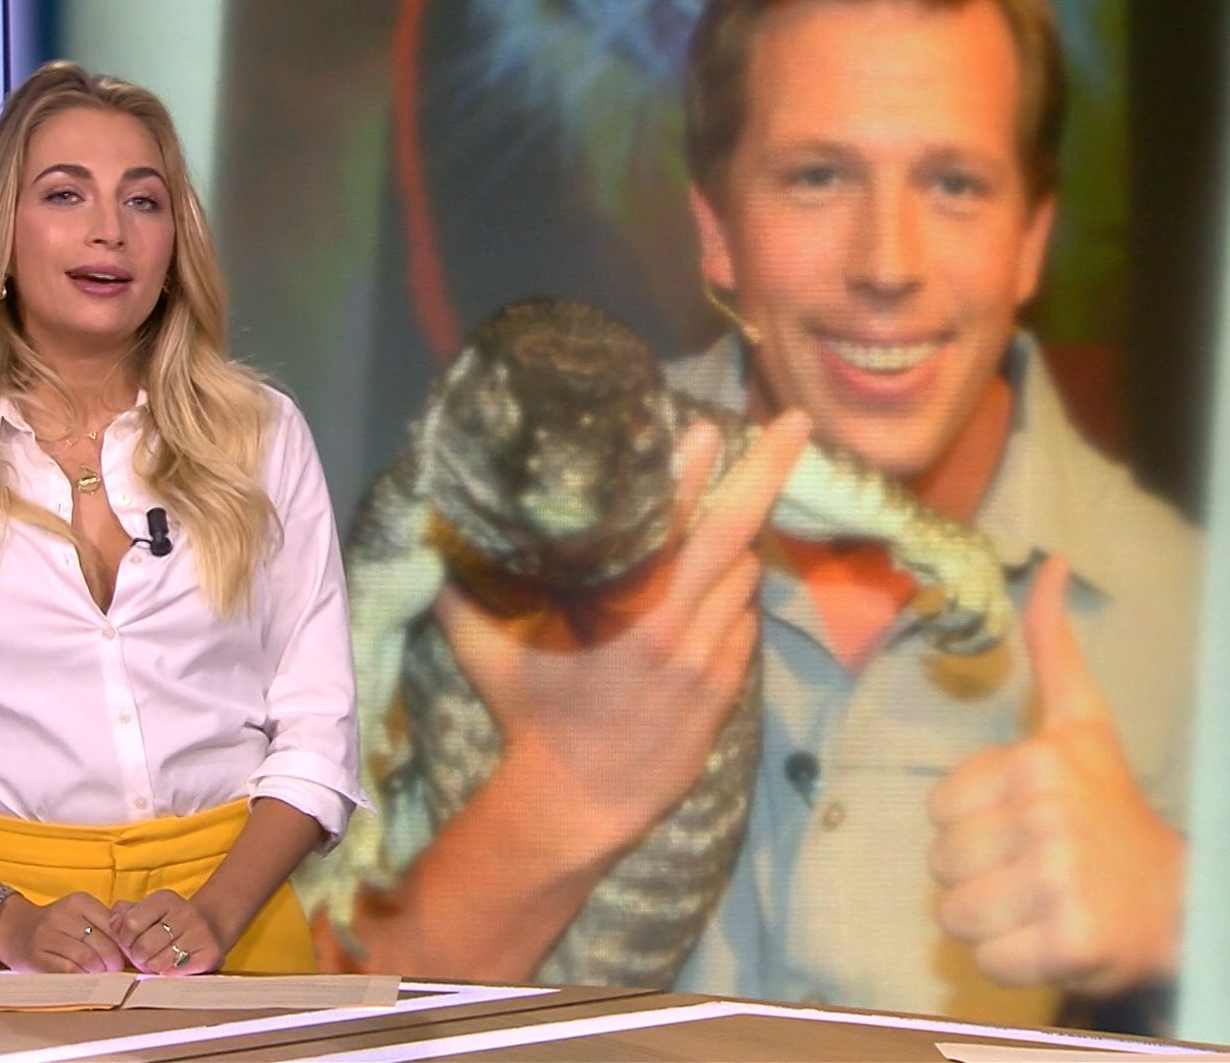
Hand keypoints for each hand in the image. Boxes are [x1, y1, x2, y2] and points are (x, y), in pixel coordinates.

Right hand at [0, 891, 127, 972]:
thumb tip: (135, 945)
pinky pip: (68, 971)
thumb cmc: (57, 927)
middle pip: (102, 944)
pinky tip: (85, 980)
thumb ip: (106, 924)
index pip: (113, 925)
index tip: (130, 956)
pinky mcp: (37, 957)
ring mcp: (47, 936)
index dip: (125, 944)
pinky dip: (82, 979)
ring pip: (87, 959)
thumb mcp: (80, 915)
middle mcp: (62, 915)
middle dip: (114, 962)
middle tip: (117, 971)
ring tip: (102, 976)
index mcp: (79, 902)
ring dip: (99, 973)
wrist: (14, 930)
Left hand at [109, 890, 228, 975]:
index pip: (130, 923)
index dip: (126, 939)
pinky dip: (168, 973)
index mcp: (165, 899)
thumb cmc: (171, 922)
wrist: (213, 925)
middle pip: (143, 946)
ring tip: (158, 961)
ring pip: (157, 963)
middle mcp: (185, 912)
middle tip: (144, 957)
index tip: (131, 942)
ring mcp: (199, 933)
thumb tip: (112, 923)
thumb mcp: (149, 911)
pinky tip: (172, 966)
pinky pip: (175, 972)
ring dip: (153, 967)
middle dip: (138, 957)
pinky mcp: (210, 953)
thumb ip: (126, 914)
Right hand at [434, 412, 810, 852]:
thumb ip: (463, 596)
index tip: (709, 423)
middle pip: (736, 531)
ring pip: (744, 577)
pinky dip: (730, 605)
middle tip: (796, 422)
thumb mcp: (488, 656)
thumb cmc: (530, 722)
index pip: (667, 521)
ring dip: (735, 548)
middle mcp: (675, 625)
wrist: (579, 806)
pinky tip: (708, 602)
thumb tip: (433, 542)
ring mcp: (708, 658)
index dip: (689, 468)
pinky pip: (743, 625)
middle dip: (768, 470)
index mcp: (623, 608)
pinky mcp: (725, 689)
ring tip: (722, 524)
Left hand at [927, 556, 1184, 995]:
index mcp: (1037, 762)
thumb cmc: (1114, 810)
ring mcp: (1059, 878)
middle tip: (1033, 872)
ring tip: (1039, 905)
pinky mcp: (1068, 938)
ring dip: (990, 923)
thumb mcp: (1082, 724)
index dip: (972, 828)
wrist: (1181, 901)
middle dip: (977, 877)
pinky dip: (1014, 963)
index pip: (938, 812)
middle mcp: (1048, 815)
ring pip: (955, 915)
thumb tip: (1048, 564)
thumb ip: (1053, 650)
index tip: (1024, 826)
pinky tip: (1052, 940)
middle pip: (940, 865)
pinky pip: (988, 960)